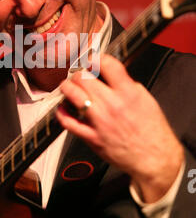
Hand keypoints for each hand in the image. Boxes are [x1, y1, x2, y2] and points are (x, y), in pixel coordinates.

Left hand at [56, 54, 183, 202]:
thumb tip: (110, 75)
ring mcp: (99, 121)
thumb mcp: (145, 99)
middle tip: (79, 74)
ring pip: (73, 94)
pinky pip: (68, 122)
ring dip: (67, 87)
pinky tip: (63, 107)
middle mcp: (112, 105)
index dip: (96, 58)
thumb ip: (126, 85)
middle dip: (79, 72)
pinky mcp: (91, 137)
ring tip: (68, 86)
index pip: (107, 64)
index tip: (92, 59)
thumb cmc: (152, 131)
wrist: (155, 159)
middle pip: (84, 77)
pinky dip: (62, 112)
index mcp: (128, 93)